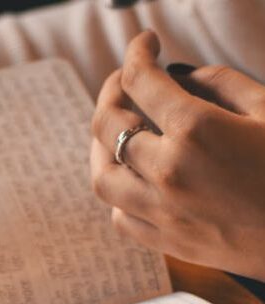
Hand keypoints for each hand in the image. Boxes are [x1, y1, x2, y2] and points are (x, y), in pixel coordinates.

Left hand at [91, 31, 264, 281]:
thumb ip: (219, 83)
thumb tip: (176, 77)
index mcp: (196, 131)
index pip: (142, 80)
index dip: (137, 52)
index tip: (144, 44)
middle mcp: (169, 172)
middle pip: (108, 126)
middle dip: (110, 94)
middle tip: (122, 83)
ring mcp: (164, 213)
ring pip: (102, 178)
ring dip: (100, 148)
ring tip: (113, 133)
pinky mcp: (169, 243)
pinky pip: (121, 219)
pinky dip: (119, 196)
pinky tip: (133, 182)